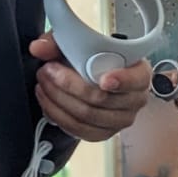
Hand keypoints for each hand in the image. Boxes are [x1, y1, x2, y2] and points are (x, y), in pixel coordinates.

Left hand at [28, 33, 152, 141]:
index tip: (103, 79)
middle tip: (47, 70)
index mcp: (139, 74)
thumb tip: (39, 48)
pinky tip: (47, 101)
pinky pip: (79, 130)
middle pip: (102, 99)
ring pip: (87, 116)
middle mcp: (134, 100)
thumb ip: (60, 42)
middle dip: (69, 85)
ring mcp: (120, 120)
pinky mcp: (103, 133)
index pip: (136, 79)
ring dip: (58, 100)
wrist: (96, 75)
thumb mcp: (79, 43)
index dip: (121, 80)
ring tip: (43, 83)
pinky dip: (58, 115)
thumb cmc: (95, 59)